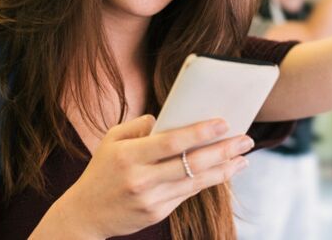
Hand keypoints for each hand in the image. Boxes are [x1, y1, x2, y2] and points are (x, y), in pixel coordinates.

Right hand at [50, 115, 251, 238]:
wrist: (85, 214)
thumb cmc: (101, 170)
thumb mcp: (111, 140)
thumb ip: (139, 126)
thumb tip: (168, 118)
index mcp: (128, 155)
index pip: (172, 142)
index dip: (200, 132)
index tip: (223, 122)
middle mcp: (140, 179)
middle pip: (191, 163)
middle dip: (223, 150)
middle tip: (246, 140)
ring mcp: (150, 199)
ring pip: (195, 182)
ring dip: (223, 169)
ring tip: (243, 158)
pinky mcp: (156, 214)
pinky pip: (186, 194)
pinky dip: (207, 182)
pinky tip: (222, 172)